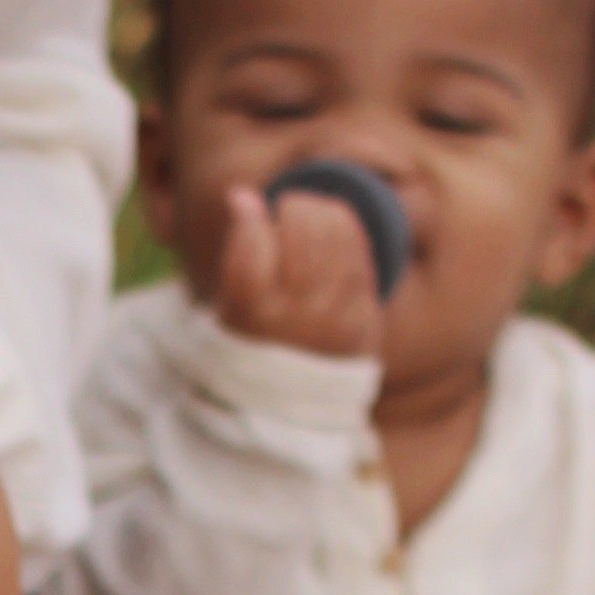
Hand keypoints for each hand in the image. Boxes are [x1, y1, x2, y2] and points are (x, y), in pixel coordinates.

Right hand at [212, 182, 388, 361]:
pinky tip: (332, 234)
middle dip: (294, 207)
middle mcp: (295, 316)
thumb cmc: (254, 337)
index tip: (253, 224)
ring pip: (336, 229)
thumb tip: (241, 194)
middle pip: (304, 226)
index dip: (252, 219)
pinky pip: (361, 247)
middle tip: (288, 214)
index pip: (253, 239)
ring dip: (322, 211)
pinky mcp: (365, 313)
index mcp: (249, 314)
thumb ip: (239, 248)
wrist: (295, 400)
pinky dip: (346, 229)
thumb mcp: (229, 301)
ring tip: (309, 222)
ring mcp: (335, 315)